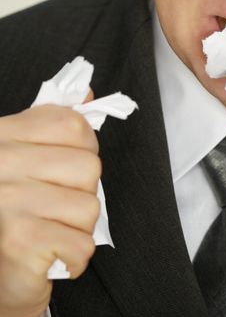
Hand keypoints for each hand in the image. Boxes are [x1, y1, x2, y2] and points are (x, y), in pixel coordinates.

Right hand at [0, 90, 99, 316]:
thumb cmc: (9, 216)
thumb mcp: (24, 158)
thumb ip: (52, 126)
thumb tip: (86, 94)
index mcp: (3, 137)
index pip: (74, 125)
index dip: (82, 150)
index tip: (62, 170)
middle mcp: (1, 163)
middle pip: (89, 167)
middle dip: (81, 194)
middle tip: (50, 208)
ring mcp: (9, 202)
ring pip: (90, 206)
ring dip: (77, 228)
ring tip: (48, 231)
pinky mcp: (22, 240)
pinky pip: (84, 244)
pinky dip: (73, 257)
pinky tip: (47, 256)